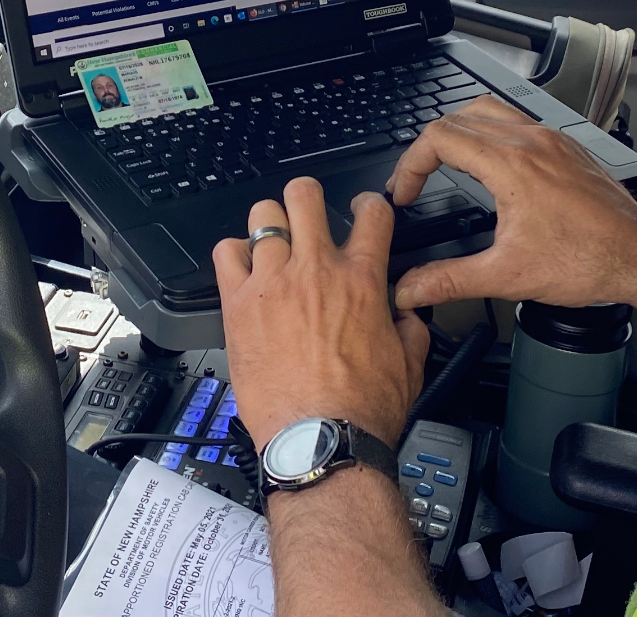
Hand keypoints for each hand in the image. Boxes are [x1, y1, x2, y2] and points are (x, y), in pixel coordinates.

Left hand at [214, 177, 429, 449]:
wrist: (321, 441)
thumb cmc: (362, 410)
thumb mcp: (410, 365)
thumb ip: (410, 329)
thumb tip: (406, 315)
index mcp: (361, 280)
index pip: (372, 213)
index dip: (369, 204)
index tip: (363, 211)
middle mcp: (316, 271)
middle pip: (305, 195)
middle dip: (307, 197)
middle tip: (307, 212)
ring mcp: (273, 284)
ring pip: (262, 216)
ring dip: (269, 224)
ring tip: (270, 241)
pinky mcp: (239, 306)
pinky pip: (225, 254)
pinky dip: (233, 254)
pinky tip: (241, 268)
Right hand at [387, 96, 636, 311]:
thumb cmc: (588, 262)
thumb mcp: (507, 276)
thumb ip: (449, 279)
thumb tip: (410, 288)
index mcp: (511, 164)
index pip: (439, 137)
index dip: (410, 164)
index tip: (405, 192)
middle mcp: (531, 142)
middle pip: (458, 117)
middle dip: (429, 147)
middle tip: (418, 180)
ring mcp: (553, 140)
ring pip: (490, 111)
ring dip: (461, 131)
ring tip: (448, 162)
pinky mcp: (568, 148)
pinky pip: (520, 122)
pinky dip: (494, 134)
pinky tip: (496, 165)